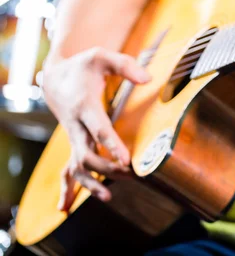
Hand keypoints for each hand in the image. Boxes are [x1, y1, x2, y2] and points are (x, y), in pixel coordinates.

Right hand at [42, 47, 150, 211]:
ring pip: (75, 167)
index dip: (112, 145)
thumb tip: (148, 79)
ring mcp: (73, 137)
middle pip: (86, 154)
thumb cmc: (84, 66)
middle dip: (107, 168)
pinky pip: (67, 169)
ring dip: (90, 184)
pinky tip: (64, 207)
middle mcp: (76, 125)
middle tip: (130, 175)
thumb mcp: (102, 56)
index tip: (126, 159)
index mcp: (84, 105)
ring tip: (108, 196)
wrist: (55, 77)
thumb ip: (125, 65)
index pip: (99, 129)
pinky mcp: (73, 143)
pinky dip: (66, 188)